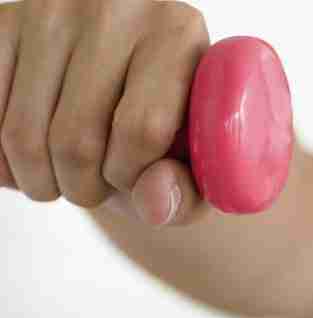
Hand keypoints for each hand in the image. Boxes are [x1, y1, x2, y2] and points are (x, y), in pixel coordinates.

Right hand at [0, 0, 208, 224]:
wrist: (124, 83)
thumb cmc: (164, 128)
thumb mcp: (192, 163)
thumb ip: (187, 191)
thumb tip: (155, 202)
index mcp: (177, 35)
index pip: (142, 130)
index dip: (130, 176)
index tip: (133, 176)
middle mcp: (117, 7)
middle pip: (76, 140)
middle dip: (84, 187)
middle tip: (98, 180)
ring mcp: (51, 8)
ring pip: (23, 136)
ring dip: (44, 178)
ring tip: (70, 169)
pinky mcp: (5, 20)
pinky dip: (6, 160)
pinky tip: (37, 154)